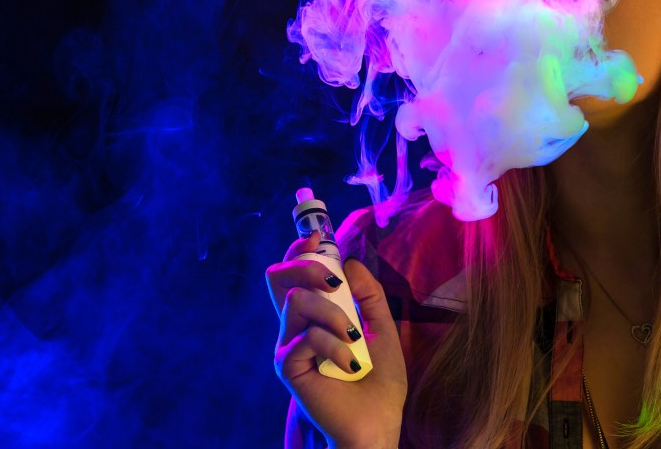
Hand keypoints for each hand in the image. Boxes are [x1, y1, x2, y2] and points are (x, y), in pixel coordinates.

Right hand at [266, 232, 407, 448]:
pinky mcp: (288, 365)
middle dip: (307, 266)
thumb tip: (349, 263)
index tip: (318, 238)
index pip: (294, 273)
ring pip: (297, 300)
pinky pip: (307, 336)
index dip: (299, 249)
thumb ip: (368, 294)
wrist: (376, 422)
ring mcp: (288, 344)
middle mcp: (295, 326)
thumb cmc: (377, 381)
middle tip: (334, 282)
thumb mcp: (381, 327)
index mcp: (314, 315)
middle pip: (279, 276)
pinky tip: (350, 364)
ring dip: (333, 313)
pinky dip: (335, 346)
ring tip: (352, 337)